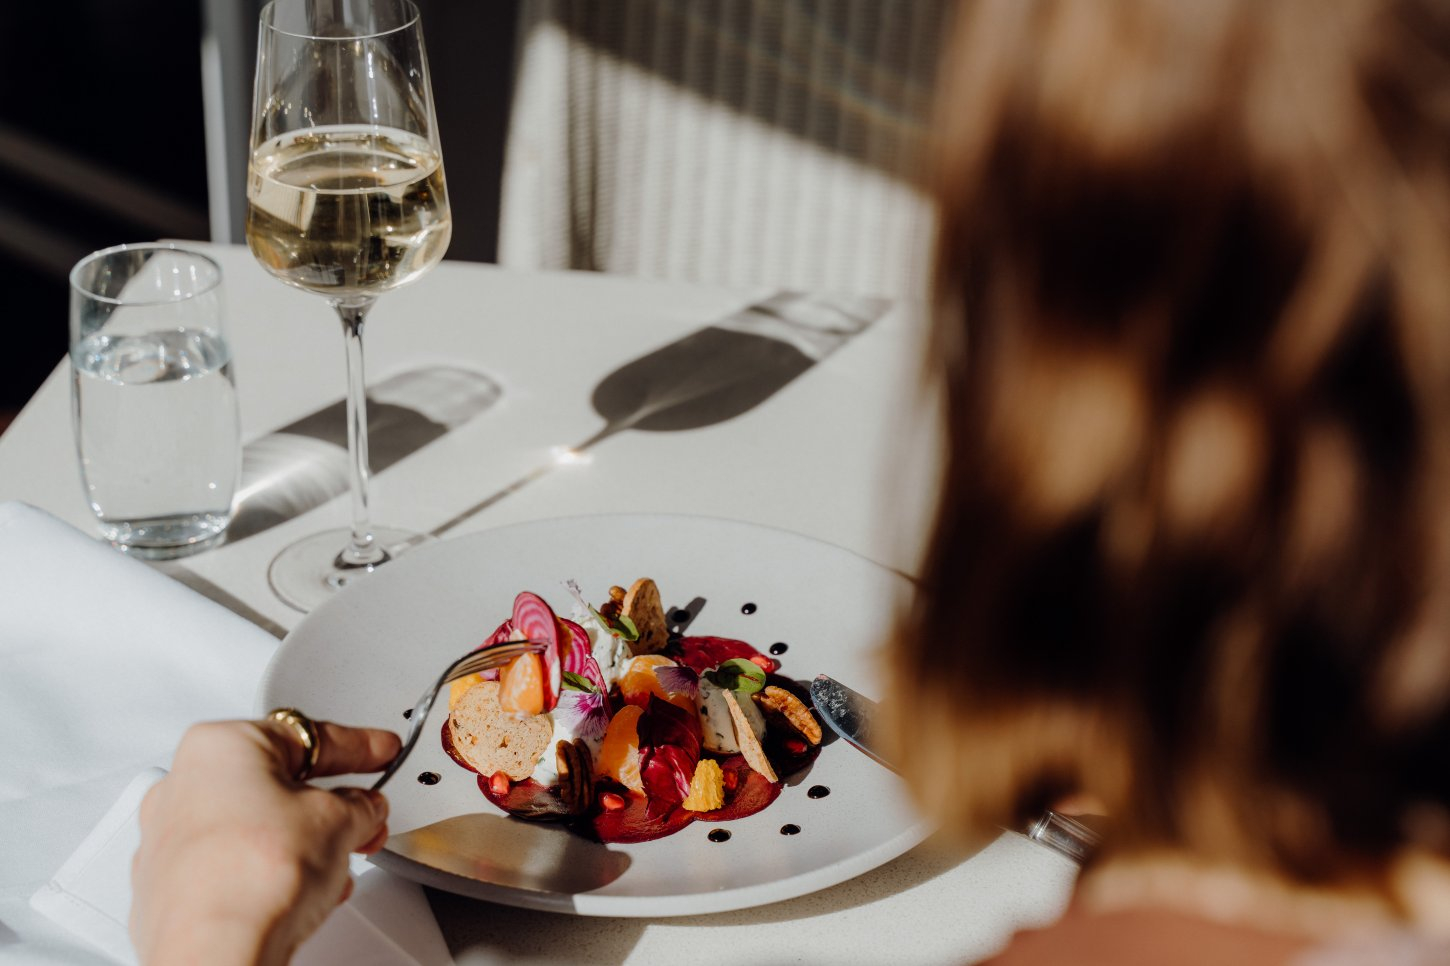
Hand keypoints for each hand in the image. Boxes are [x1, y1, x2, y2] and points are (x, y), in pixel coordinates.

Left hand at [130, 718, 401, 965]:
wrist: (217, 951)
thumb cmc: (254, 876)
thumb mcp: (339, 821)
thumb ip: (359, 805)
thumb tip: (363, 807)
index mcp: (218, 745)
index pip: (306, 735)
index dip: (355, 744)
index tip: (377, 750)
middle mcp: (181, 785)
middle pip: (275, 782)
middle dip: (326, 804)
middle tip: (362, 815)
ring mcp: (167, 839)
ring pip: (251, 825)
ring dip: (301, 841)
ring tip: (336, 863)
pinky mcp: (166, 889)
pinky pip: (231, 864)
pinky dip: (269, 872)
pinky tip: (301, 891)